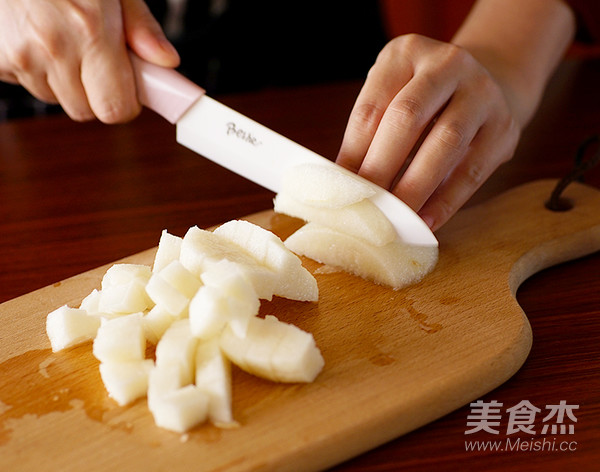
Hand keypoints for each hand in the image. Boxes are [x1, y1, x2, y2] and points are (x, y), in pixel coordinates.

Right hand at [0, 0, 178, 122]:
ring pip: (57, 99)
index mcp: (92, 30)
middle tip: (96, 58)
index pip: (116, 109)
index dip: (125, 103)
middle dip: (96, 93)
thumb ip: (141, 26)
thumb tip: (167, 61)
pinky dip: (36, 69)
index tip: (129, 88)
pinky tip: (37, 37)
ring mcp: (22, 55)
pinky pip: (27, 84)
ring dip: (65, 81)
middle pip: (87, 111)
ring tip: (62, 38)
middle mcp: (55, 47)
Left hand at [336, 34, 519, 230]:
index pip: (372, 107)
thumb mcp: (394, 96)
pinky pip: (472, 170)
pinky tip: (426, 221)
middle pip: (406, 117)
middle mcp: (447, 64)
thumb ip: (371, 132)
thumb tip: (342, 182)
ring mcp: (482, 93)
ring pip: (445, 143)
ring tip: (393, 217)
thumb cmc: (425, 100)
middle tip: (363, 203)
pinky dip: (446, 200)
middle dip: (380, 167)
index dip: (352, 151)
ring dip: (414, 187)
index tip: (339, 187)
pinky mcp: (504, 127)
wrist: (490, 81)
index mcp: (405, 53)